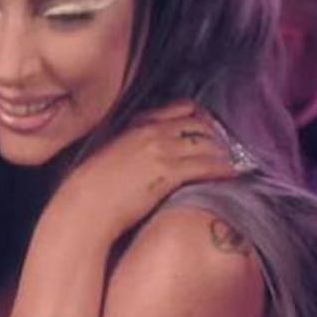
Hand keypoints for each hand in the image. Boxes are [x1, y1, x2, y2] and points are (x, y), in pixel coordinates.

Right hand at [51, 100, 239, 238]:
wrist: (83, 206)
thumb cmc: (89, 188)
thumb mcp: (107, 155)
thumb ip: (128, 147)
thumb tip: (140, 158)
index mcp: (134, 126)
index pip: (177, 110)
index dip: (198, 118)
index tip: (208, 127)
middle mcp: (150, 133)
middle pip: (196, 125)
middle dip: (215, 135)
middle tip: (227, 147)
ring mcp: (160, 151)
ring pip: (205, 143)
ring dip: (223, 152)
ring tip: (233, 161)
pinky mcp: (167, 173)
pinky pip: (205, 165)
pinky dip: (222, 168)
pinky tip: (231, 173)